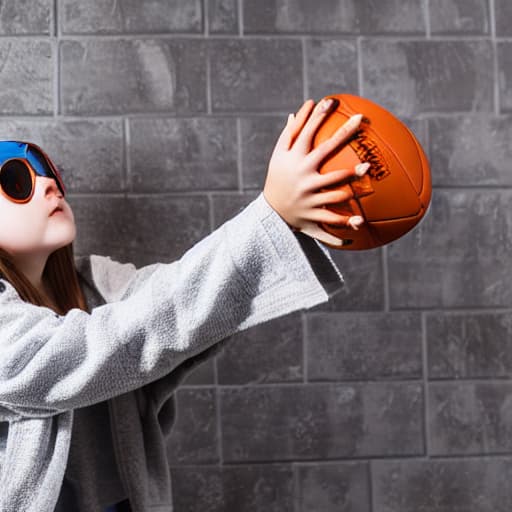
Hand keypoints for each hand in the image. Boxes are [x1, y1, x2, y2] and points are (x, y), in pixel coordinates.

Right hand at [263, 98, 368, 246]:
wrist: (270, 213)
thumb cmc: (278, 178)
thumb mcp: (279, 156)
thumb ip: (291, 133)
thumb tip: (304, 107)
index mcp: (295, 160)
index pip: (307, 134)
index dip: (318, 116)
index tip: (332, 101)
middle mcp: (302, 177)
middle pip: (324, 154)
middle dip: (341, 137)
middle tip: (358, 121)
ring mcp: (308, 198)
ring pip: (333, 191)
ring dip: (350, 184)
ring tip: (367, 173)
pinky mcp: (312, 217)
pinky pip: (330, 221)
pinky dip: (345, 224)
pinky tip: (361, 222)